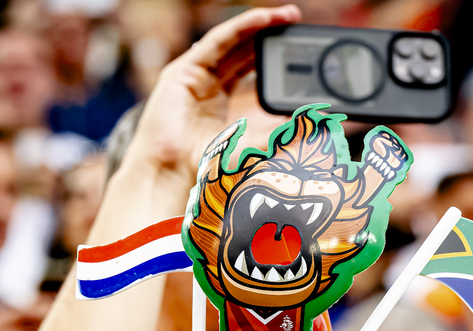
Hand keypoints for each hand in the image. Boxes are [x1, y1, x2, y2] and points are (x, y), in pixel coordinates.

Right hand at [122, 5, 301, 192]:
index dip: (268, 54)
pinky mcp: (183, 69)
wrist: (170, 172)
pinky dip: (240, 27)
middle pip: (240, 48)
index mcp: (217, 100)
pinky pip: (217, 40)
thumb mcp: (247, 144)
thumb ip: (272, 133)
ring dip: (258, 24)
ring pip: (230, 40)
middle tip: (294, 20)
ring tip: (285, 15)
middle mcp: (205, 83)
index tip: (293, 46)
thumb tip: (302, 124)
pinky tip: (263, 19)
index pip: (246, 67)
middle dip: (267, 33)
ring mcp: (192, 74)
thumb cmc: (199, 166)